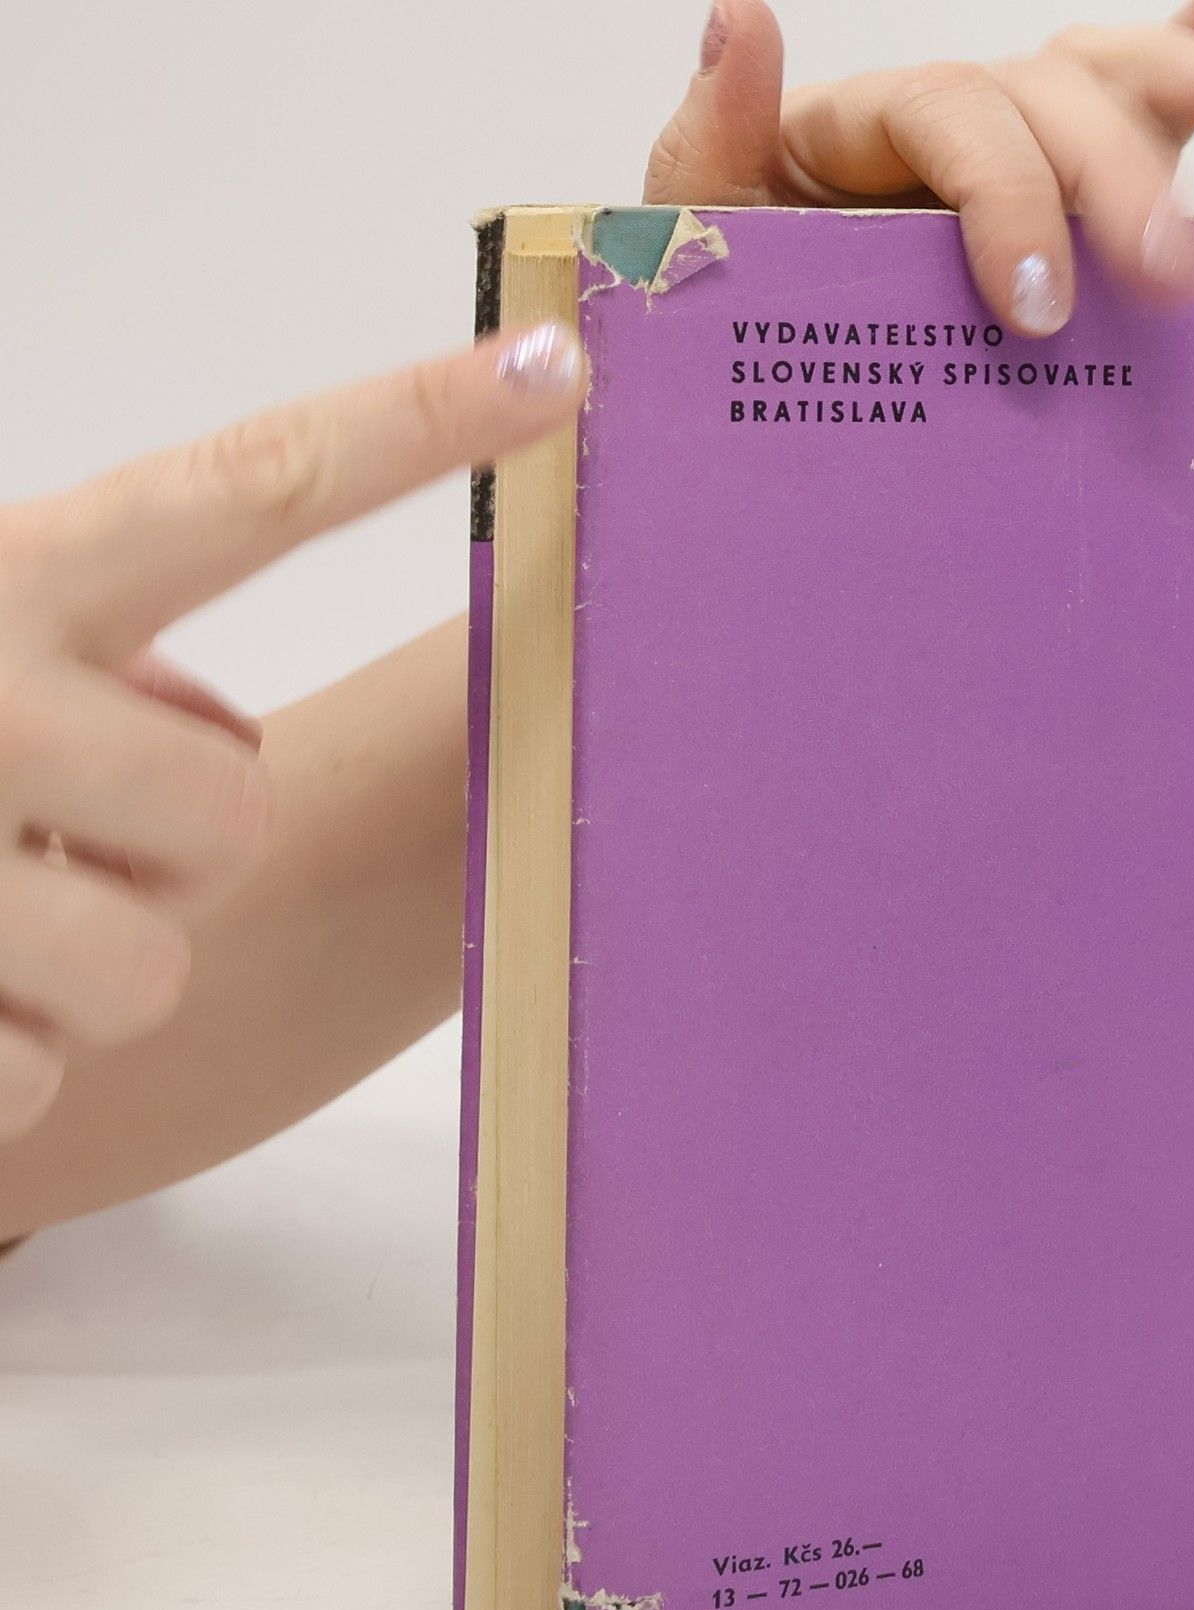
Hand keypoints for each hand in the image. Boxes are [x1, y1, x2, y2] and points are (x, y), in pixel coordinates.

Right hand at [0, 324, 586, 1140]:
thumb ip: (84, 653)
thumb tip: (220, 729)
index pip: (247, 485)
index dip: (409, 425)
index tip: (555, 365)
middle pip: (234, 816)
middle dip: (172, 848)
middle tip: (50, 835)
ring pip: (146, 969)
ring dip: (71, 965)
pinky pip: (38, 1073)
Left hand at [647, 0, 1193, 334]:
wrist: (764, 386)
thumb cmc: (735, 312)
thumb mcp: (699, 232)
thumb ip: (714, 138)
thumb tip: (738, 17)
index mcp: (863, 126)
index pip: (955, 117)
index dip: (1008, 194)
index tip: (1038, 304)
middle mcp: (950, 122)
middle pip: (1050, 97)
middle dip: (1119, 177)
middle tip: (1171, 277)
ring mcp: (1015, 151)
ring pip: (1105, 84)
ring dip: (1189, 83)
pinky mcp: (1061, 197)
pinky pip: (1129, 108)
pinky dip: (1192, 50)